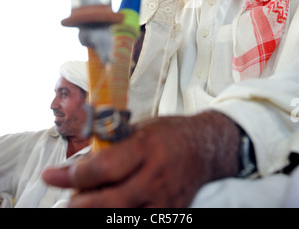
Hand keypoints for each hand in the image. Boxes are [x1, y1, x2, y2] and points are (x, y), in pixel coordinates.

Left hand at [42, 112, 240, 207]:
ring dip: (95, 212)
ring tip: (85, 203)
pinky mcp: (171, 214)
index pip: (103, 168)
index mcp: (146, 146)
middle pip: (108, 201)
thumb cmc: (169, 134)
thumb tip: (79, 163)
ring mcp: (165, 199)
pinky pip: (138, 221)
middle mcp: (156, 175)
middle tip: (66, 198)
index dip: (73, 175)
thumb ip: (111, 146)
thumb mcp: (139, 128)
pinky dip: (119, 215)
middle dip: (79, 203)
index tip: (52, 175)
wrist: (205, 148)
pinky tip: (110, 207)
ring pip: (121, 216)